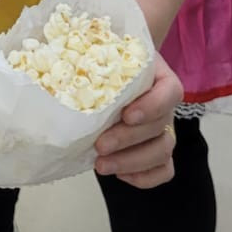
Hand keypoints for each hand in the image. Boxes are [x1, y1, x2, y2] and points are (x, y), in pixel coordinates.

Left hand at [93, 52, 182, 188]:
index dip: (152, 106)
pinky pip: (163, 171)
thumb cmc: (107, 64)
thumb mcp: (104, 53)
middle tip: (99, 145)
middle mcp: (165, 108)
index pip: (170, 92)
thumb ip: (94, 55)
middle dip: (128, 139)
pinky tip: (119, 174)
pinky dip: (144, 178)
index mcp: (160, 79)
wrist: (110, 77)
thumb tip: (61, 60)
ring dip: (131, 162)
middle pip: (161, 127)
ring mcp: (163, 132)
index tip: (126, 114)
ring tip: (101, 165)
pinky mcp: (157, 153)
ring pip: (162, 153)